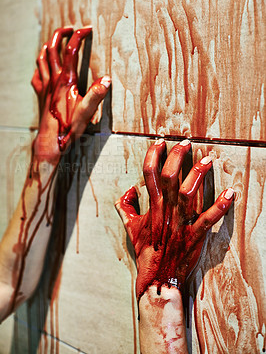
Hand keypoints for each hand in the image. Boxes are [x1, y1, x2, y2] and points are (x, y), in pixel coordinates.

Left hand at [31, 26, 110, 163]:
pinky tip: (44, 66)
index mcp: (66, 80)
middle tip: (71, 29)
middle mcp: (53, 79)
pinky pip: (37, 73)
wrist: (51, 139)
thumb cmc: (68, 126)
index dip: (79, 36)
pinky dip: (40, 64)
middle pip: (53, 48)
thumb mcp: (86, 112)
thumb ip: (96, 95)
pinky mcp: (41, 93)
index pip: (71, 50)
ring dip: (49, 45)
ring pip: (42, 57)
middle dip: (61, 34)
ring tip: (56, 41)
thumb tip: (107, 80)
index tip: (86, 29)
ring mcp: (45, 85)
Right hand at [116, 139, 233, 301]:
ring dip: (198, 174)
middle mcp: (165, 210)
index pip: (149, 174)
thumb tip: (127, 191)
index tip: (160, 142)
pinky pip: (208, 219)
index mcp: (151, 206)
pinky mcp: (194, 235)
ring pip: (187, 193)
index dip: (154, 155)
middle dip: (177, 156)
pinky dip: (220, 206)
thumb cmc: (145, 251)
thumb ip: (125, 207)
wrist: (156, 277)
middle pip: (169, 177)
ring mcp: (180, 222)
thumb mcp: (130, 227)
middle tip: (186, 143)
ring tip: (207, 160)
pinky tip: (230, 193)